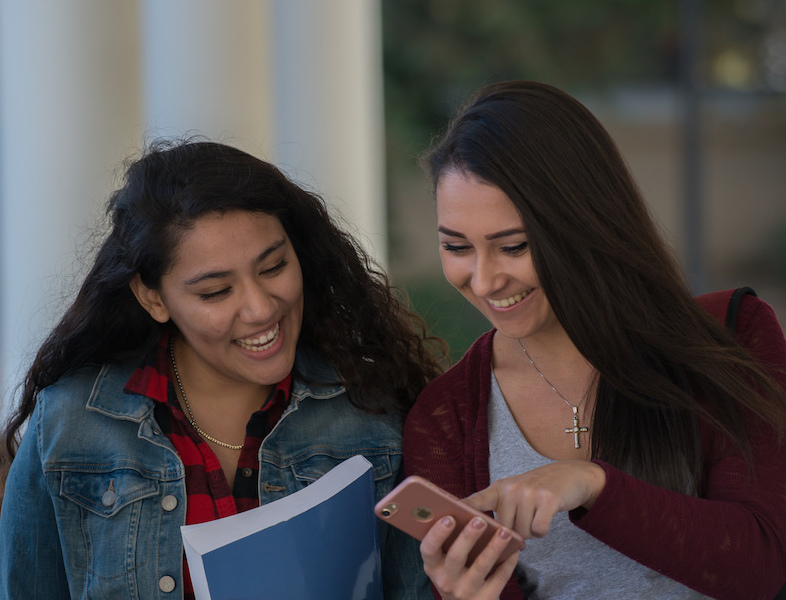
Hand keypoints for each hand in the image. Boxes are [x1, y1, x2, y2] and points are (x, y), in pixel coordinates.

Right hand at [420, 515, 520, 599]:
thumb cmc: (454, 574)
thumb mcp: (443, 563)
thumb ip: (447, 543)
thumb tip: (461, 510)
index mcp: (433, 566)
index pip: (428, 549)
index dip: (437, 534)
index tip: (449, 518)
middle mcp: (446, 581)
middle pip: (456, 557)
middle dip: (468, 537)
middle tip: (480, 520)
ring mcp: (465, 592)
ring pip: (481, 566)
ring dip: (494, 547)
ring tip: (505, 531)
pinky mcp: (484, 599)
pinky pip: (499, 578)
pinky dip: (508, 562)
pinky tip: (515, 549)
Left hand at [465, 460, 605, 538]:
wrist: (569, 476)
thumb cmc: (537, 491)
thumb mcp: (514, 494)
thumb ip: (501, 512)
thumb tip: (492, 541)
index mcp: (498, 488)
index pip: (476, 500)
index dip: (461, 509)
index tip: (445, 515)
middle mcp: (510, 488)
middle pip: (504, 530)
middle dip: (515, 532)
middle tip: (526, 514)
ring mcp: (528, 492)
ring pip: (522, 533)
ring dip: (531, 530)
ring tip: (536, 512)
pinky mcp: (547, 499)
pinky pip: (539, 531)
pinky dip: (543, 530)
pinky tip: (546, 515)